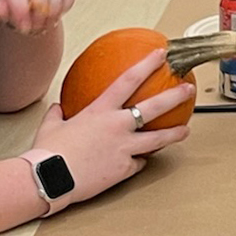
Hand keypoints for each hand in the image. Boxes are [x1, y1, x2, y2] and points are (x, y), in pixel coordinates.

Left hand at [0, 0, 76, 34]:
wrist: (30, 0)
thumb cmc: (15, 3)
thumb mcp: (3, 9)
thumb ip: (1, 9)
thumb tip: (2, 10)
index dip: (19, 4)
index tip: (23, 23)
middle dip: (39, 8)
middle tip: (36, 26)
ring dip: (53, 9)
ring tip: (46, 22)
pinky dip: (65, 4)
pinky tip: (58, 12)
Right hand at [33, 49, 192, 206]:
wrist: (48, 180)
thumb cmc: (47, 153)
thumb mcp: (52, 126)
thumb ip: (58, 114)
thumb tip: (58, 107)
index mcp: (100, 111)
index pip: (128, 80)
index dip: (147, 65)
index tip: (161, 55)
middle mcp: (117, 126)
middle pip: (154, 107)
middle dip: (175, 95)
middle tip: (188, 89)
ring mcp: (124, 148)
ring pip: (158, 139)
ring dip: (174, 134)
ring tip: (186, 131)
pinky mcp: (124, 169)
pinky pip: (137, 164)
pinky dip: (137, 162)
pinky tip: (138, 163)